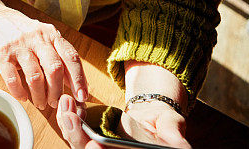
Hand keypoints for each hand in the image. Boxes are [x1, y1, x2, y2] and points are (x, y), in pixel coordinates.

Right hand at [0, 5, 87, 108]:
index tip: (82, 97)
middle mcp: (37, 38)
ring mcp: (18, 45)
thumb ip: (59, 56)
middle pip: (54, 69)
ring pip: (35, 77)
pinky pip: (13, 79)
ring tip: (40, 103)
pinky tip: (22, 97)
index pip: (71, 57)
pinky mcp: (1, 54)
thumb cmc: (22, 31)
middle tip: (56, 103)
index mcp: (51, 34)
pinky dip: (19, 92)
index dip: (79, 79)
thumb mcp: (43, 37)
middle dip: (57, 91)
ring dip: (39, 95)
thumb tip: (76, 83)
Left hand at [56, 95, 190, 148]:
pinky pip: (75, 133)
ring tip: (67, 104)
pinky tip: (67, 105)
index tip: (93, 146)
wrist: (153, 119)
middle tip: (71, 117)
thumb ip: (174, 135)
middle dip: (78, 138)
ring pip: (78, 144)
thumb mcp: (171, 126)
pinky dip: (69, 119)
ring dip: (70, 125)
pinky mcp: (90, 140)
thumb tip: (181, 147)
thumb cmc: (165, 126)